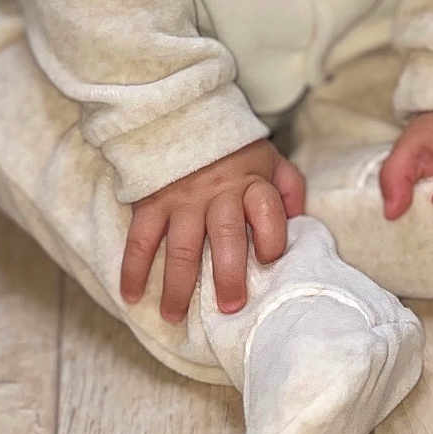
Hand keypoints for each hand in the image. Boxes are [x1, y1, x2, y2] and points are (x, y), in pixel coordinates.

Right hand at [119, 138, 306, 322]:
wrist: (183, 119)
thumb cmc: (234, 153)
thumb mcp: (270, 160)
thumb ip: (289, 188)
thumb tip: (300, 223)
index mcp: (251, 183)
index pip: (266, 209)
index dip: (272, 236)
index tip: (270, 260)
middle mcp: (217, 193)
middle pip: (225, 236)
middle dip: (227, 275)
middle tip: (229, 307)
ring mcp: (181, 199)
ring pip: (181, 246)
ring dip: (177, 285)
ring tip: (174, 315)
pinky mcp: (151, 202)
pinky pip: (140, 238)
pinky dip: (133, 269)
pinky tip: (131, 295)